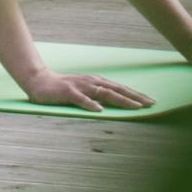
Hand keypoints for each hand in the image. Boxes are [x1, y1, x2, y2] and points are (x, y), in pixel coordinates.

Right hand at [22, 69, 150, 112]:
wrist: (39, 81)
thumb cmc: (63, 89)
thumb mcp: (84, 92)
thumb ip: (98, 97)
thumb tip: (113, 106)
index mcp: (97, 83)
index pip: (120, 89)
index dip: (136, 95)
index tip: (151, 101)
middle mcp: (92, 82)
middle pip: (117, 90)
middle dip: (135, 97)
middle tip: (151, 104)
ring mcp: (81, 87)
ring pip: (104, 94)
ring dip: (121, 100)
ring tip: (135, 107)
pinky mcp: (68, 92)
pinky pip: (81, 99)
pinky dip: (90, 104)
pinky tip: (100, 110)